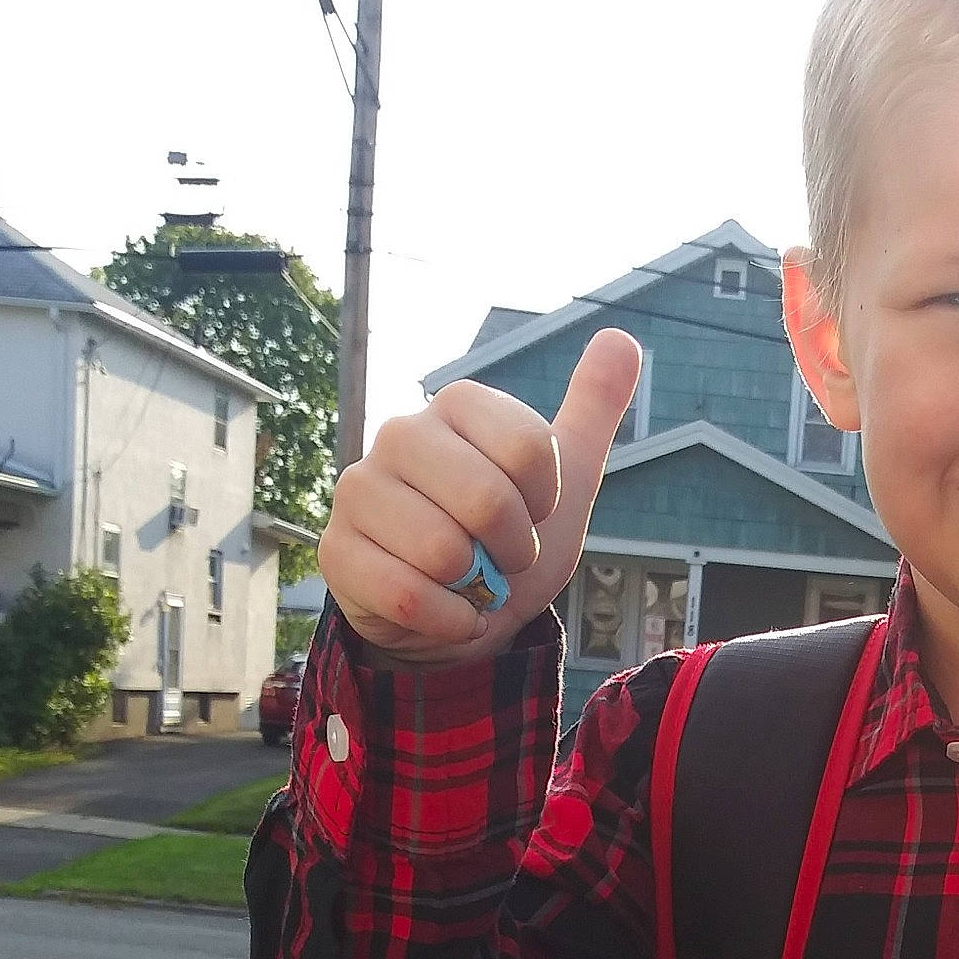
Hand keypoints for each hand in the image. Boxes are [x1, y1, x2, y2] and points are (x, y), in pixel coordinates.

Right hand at [316, 328, 643, 663]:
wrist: (461, 610)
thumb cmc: (508, 538)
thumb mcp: (564, 477)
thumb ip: (591, 409)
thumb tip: (620, 337)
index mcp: (458, 405)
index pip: (530, 448)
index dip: (544, 502)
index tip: (533, 512)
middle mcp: (400, 433)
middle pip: (488, 501)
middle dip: (514, 550)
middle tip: (501, 554)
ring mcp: (360, 490)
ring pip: (444, 552)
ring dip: (477, 589)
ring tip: (467, 579)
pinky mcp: (338, 551)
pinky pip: (409, 597)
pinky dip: (447, 620)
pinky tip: (445, 609)